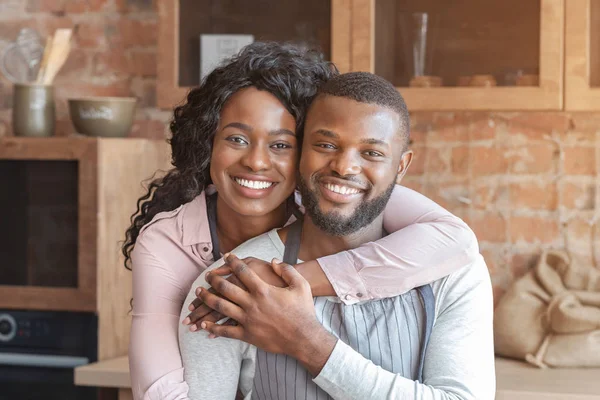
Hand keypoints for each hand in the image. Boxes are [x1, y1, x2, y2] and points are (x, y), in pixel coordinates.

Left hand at [198, 254, 336, 374]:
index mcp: (263, 290)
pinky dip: (213, 327)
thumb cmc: (303, 311)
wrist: (304, 338)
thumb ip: (287, 270)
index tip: (227, 256)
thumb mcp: (300, 285)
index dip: (233, 261)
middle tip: (206, 276)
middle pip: (226, 288)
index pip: (242, 271)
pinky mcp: (247, 335)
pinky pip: (225, 330)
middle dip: (213, 280)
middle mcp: (252, 303)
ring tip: (199, 293)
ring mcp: (247, 320)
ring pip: (221, 307)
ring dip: (207, 299)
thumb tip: (274, 261)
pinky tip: (204, 324)